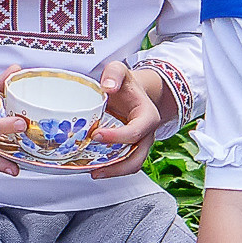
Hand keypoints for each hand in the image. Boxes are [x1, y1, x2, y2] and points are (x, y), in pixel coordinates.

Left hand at [88, 61, 166, 178]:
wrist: (131, 93)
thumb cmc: (126, 85)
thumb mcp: (120, 71)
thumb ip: (114, 73)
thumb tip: (108, 86)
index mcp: (148, 116)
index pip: (136, 132)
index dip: (117, 137)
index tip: (96, 135)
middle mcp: (147, 134)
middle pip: (137, 158)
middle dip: (117, 165)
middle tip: (94, 164)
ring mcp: (139, 145)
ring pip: (131, 165)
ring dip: (112, 172)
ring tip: (93, 171)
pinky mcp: (129, 150)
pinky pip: (122, 164)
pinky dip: (109, 168)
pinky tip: (92, 167)